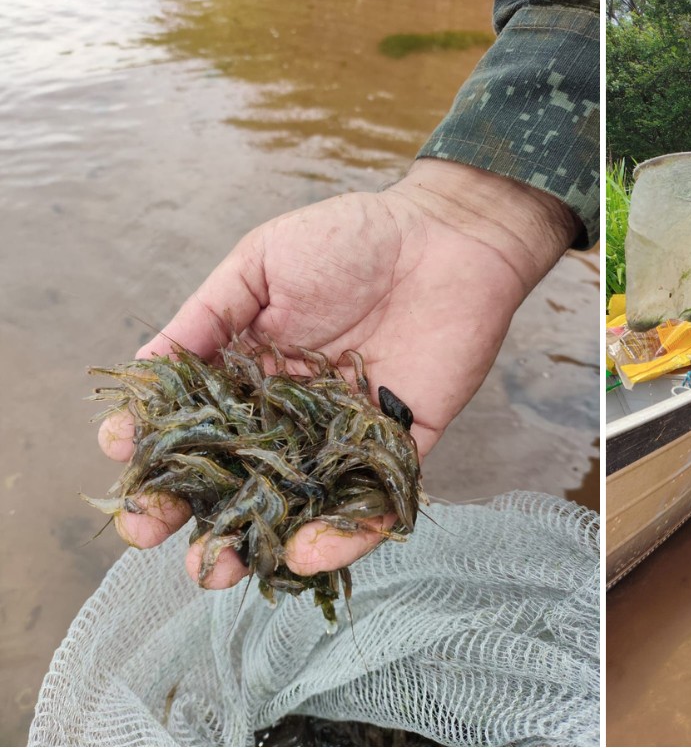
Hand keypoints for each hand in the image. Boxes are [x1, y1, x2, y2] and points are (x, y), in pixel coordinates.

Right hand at [98, 158, 577, 587]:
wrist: (449, 235)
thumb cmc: (354, 238)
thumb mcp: (262, 264)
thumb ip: (207, 317)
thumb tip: (143, 368)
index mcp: (252, 371)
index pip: (193, 424)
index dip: (155, 448)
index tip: (123, 461)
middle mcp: (292, 414)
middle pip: (234, 477)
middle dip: (190, 513)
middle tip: (151, 535)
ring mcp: (344, 436)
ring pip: (295, 506)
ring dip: (253, 544)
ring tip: (215, 571)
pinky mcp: (402, 449)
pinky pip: (371, 504)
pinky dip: (344, 536)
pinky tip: (306, 554)